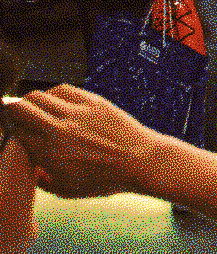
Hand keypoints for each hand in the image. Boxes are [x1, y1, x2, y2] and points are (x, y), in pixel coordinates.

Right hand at [5, 84, 158, 198]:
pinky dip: (53, 93)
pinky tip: (54, 99)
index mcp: (49, 154)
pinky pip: (63, 89)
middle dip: (11, 111)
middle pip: (19, 110)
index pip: (15, 134)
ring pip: (37, 96)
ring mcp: (76, 113)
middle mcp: (58, 131)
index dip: (11, 131)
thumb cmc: (107, 179)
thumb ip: (43, 182)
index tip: (14, 131)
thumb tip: (32, 169)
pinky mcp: (93, 101)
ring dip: (29, 100)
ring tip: (32, 105)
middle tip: (12, 113)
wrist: (141, 161)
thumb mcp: (68, 191)